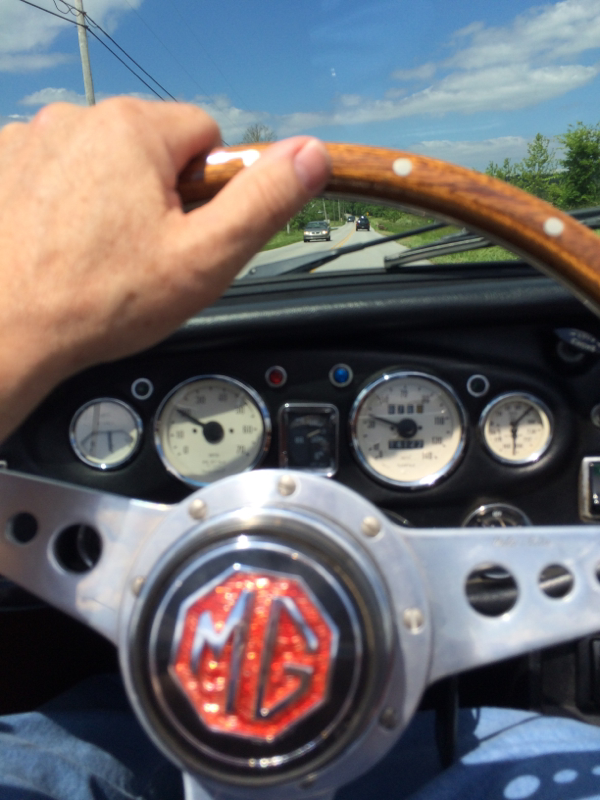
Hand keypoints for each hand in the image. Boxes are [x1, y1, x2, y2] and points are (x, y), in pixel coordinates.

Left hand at [0, 98, 330, 439]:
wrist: (5, 333)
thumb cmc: (98, 302)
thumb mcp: (204, 258)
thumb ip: (263, 201)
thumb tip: (310, 155)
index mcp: (132, 130)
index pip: (205, 134)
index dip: (209, 190)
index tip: (188, 230)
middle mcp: (76, 120)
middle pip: (152, 147)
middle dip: (160, 194)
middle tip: (145, 253)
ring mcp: (31, 141)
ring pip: (103, 160)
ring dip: (111, 197)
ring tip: (100, 255)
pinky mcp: (4, 167)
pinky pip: (59, 172)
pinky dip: (68, 202)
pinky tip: (64, 245)